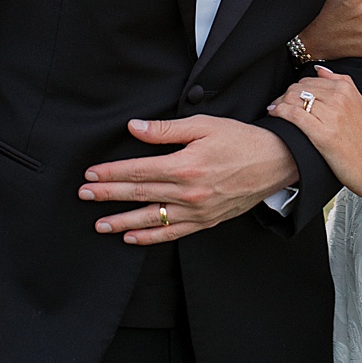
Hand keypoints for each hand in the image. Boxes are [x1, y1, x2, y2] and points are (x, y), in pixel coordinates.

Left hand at [80, 116, 298, 243]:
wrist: (277, 161)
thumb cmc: (241, 139)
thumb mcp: (204, 125)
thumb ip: (166, 130)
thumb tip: (134, 128)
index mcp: (186, 165)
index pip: (139, 171)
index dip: (112, 173)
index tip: (91, 174)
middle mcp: (189, 191)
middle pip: (139, 194)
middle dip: (107, 195)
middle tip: (84, 195)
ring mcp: (197, 209)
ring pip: (151, 218)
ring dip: (121, 221)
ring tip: (99, 224)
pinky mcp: (207, 220)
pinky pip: (173, 233)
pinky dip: (150, 237)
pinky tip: (131, 237)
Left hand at [267, 67, 361, 197]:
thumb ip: (343, 84)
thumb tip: (320, 70)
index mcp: (348, 89)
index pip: (310, 80)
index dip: (296, 88)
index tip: (290, 97)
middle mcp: (339, 98)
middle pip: (300, 87)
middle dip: (285, 94)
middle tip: (279, 105)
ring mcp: (331, 115)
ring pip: (294, 98)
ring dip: (279, 103)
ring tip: (275, 110)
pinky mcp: (321, 133)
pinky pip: (293, 114)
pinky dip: (279, 112)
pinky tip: (274, 114)